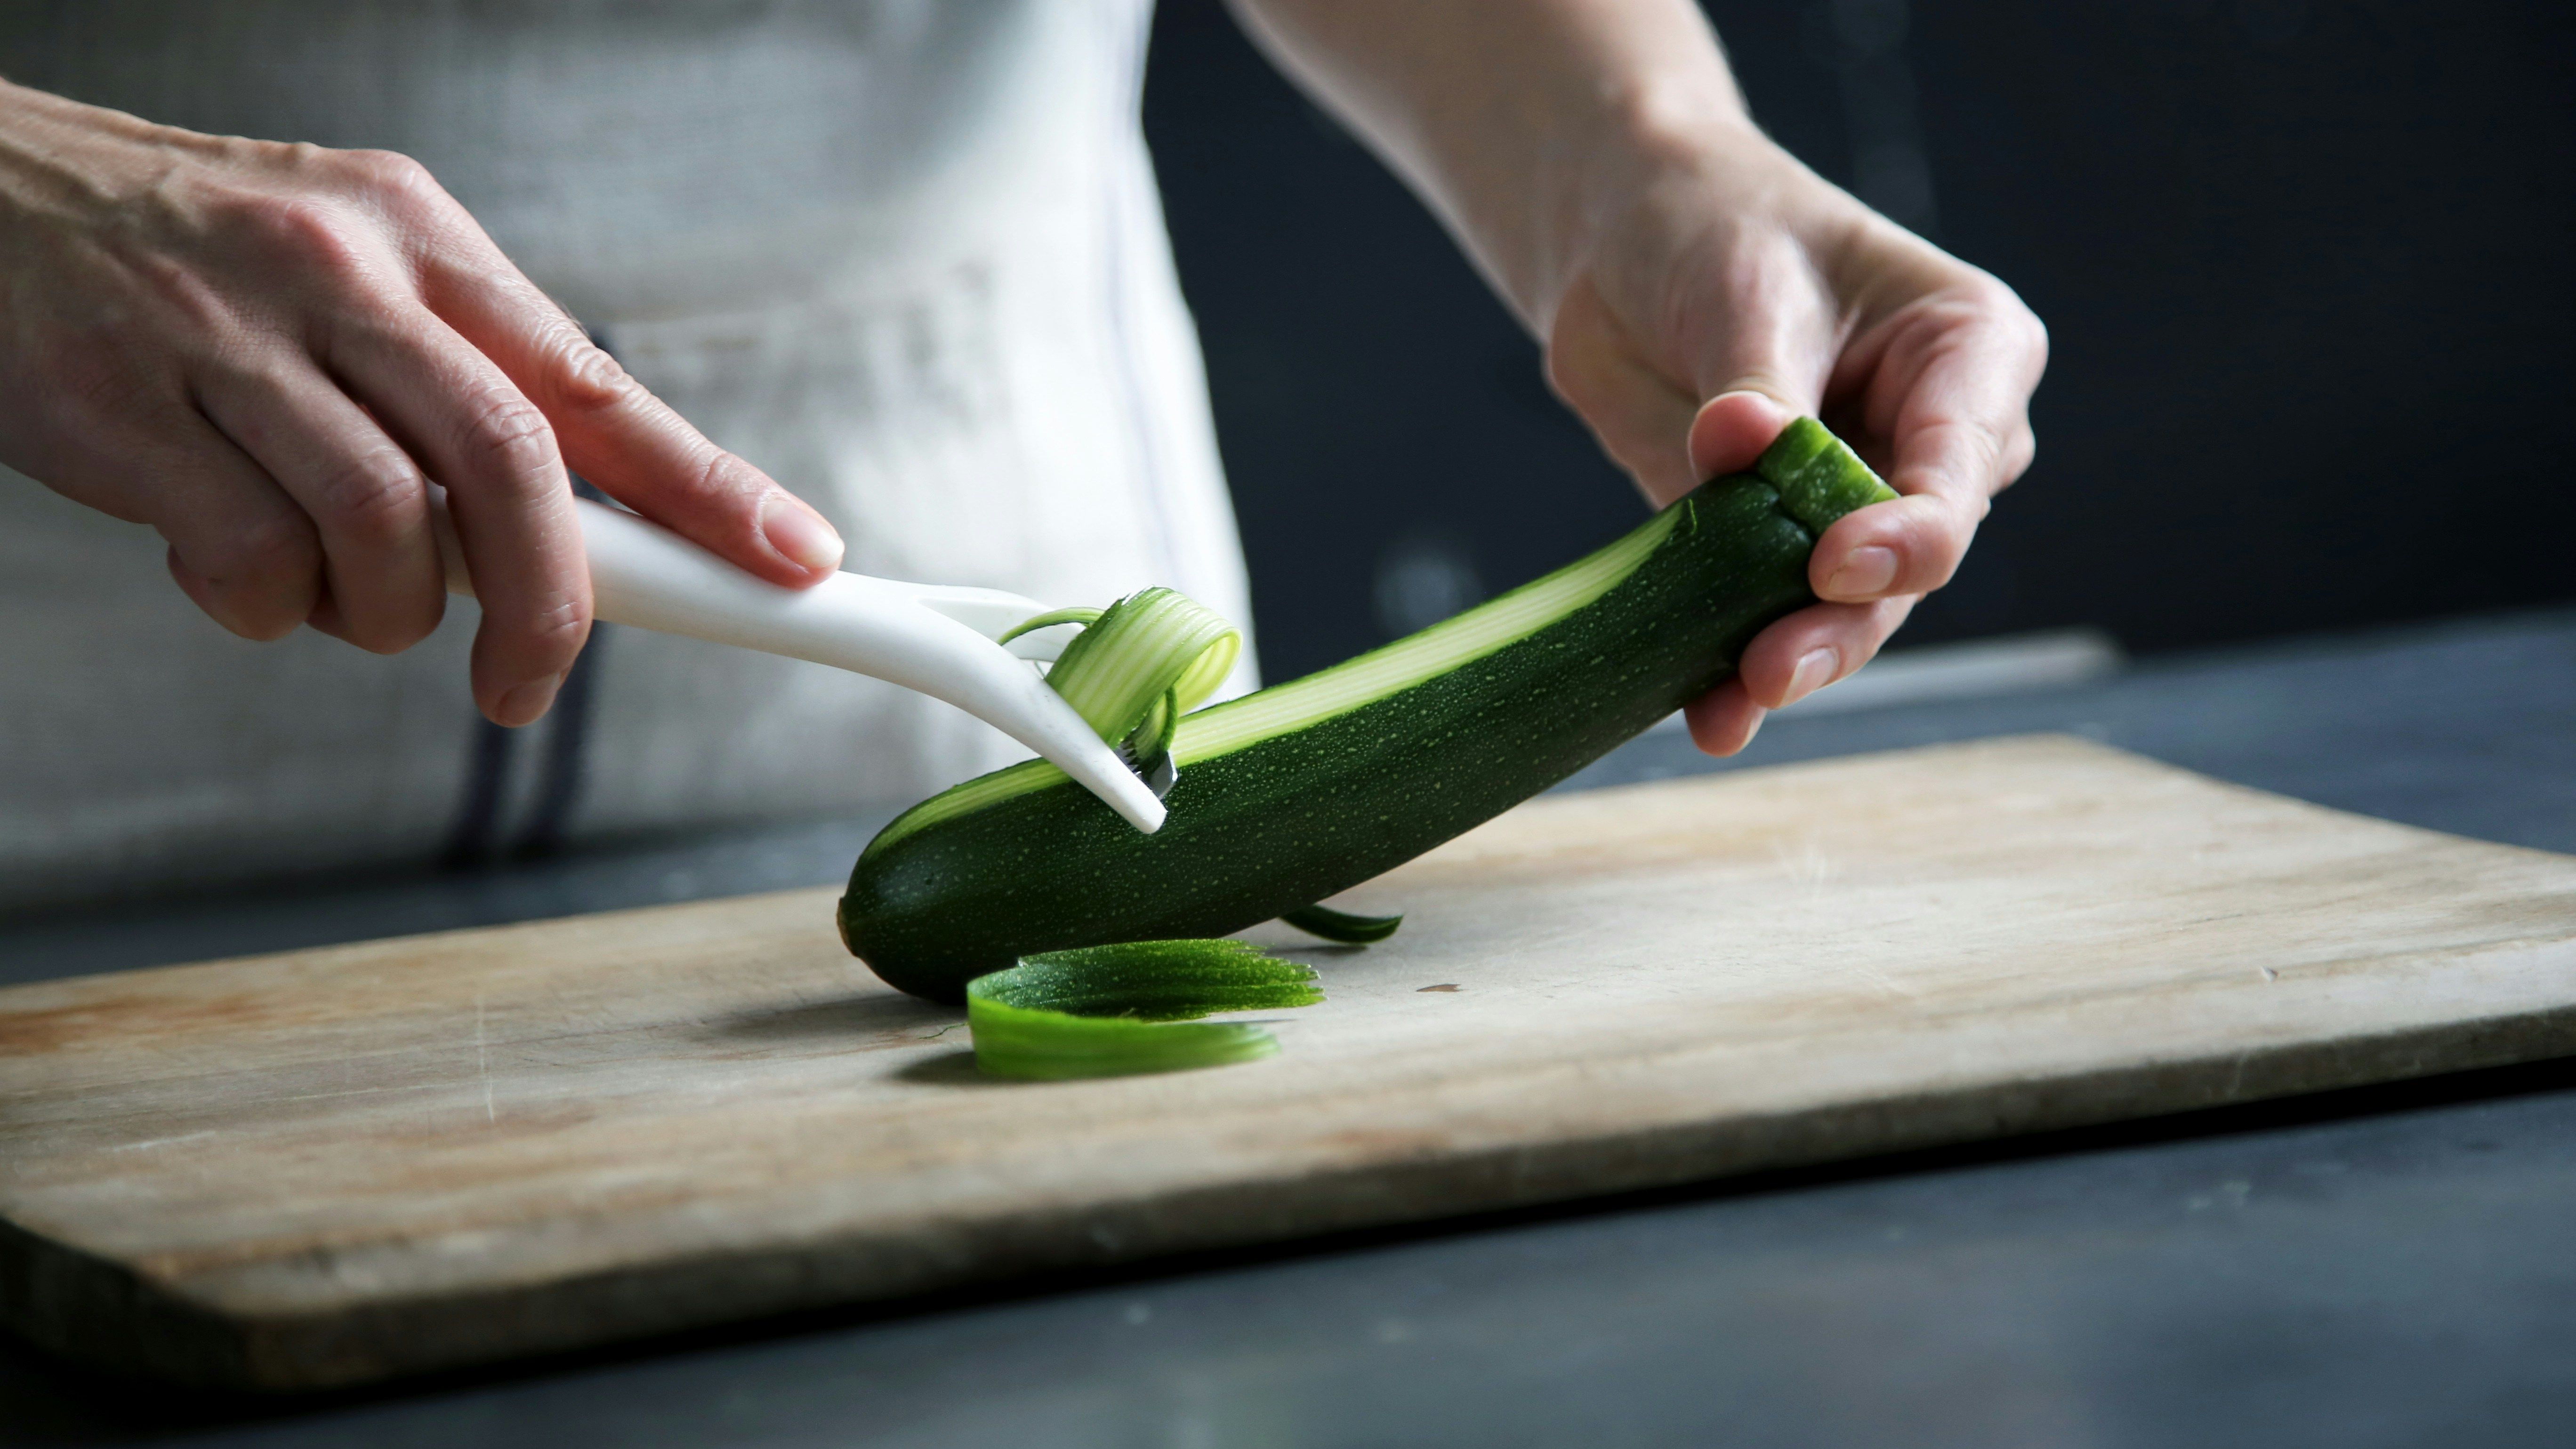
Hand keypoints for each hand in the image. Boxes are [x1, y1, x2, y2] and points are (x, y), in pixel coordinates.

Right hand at [0, 81, 843, 725]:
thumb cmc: (192, 261)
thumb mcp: (354, 276)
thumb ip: (464, 385)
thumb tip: (587, 525)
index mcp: (419, 244)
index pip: (599, 386)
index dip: (710, 489)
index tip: (794, 561)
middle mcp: (340, 277)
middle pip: (512, 466)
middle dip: (551, 603)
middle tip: (528, 682)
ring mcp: (228, 342)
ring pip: (385, 529)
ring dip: (381, 612)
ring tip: (333, 591)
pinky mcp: (124, 413)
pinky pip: (249, 563)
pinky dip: (260, 606)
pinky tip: (228, 564)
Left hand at [1547, 124, 2046, 754]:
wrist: (1626, 243)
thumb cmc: (1718, 230)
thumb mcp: (1744, 288)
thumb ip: (1754, 383)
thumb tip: (1739, 443)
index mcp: (1970, 355)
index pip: (1959, 466)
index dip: (1907, 531)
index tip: (1835, 563)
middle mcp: (1934, 445)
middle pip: (1909, 560)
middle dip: (1843, 621)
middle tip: (1773, 667)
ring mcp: (1859, 505)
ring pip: (1847, 608)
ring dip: (1789, 659)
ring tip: (1730, 703)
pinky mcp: (1776, 546)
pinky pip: (1764, 614)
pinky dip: (1732, 666)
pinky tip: (1707, 714)